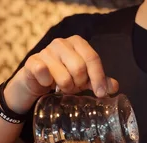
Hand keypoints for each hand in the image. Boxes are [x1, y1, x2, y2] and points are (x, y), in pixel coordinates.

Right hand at [4, 36, 119, 112]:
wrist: (35, 82)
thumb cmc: (62, 77)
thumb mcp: (83, 79)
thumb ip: (99, 81)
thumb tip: (114, 87)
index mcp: (77, 43)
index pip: (93, 58)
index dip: (98, 77)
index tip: (100, 94)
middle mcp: (61, 43)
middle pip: (79, 68)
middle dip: (79, 84)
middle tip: (74, 88)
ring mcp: (46, 51)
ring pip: (64, 76)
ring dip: (65, 87)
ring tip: (62, 87)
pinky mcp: (32, 61)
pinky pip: (44, 74)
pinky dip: (48, 84)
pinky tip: (47, 84)